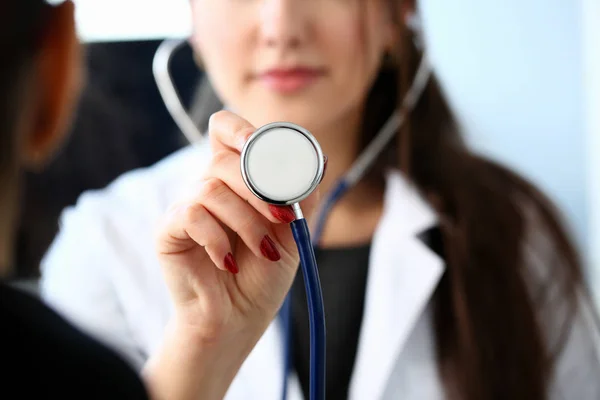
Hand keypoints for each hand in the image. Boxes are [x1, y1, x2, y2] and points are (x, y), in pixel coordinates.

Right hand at [156, 110, 321, 343]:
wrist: (240, 316)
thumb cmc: (264, 272)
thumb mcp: (292, 230)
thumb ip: (300, 195)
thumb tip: (318, 159)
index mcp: (235, 179)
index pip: (225, 131)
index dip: (240, 129)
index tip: (262, 147)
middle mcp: (208, 186)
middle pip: (223, 159)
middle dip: (259, 188)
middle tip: (283, 217)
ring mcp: (186, 206)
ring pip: (211, 189)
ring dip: (246, 221)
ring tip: (263, 250)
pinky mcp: (169, 230)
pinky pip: (191, 216)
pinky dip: (218, 239)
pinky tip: (230, 262)